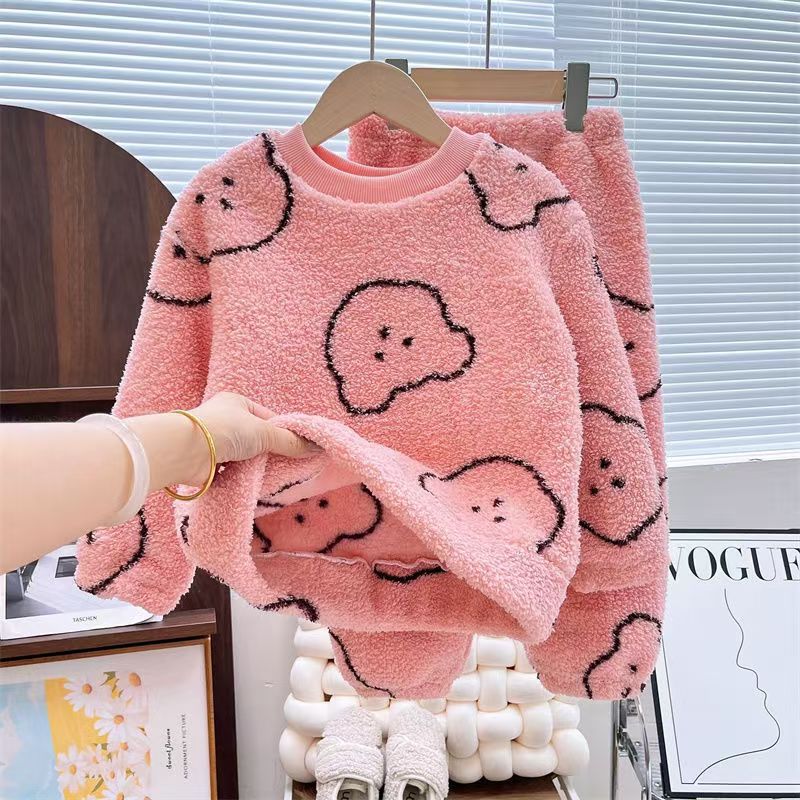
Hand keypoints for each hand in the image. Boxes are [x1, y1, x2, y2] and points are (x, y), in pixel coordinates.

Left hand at [184, 392, 315, 484]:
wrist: (186, 452)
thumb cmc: (225, 430)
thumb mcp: (264, 432)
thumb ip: (290, 441)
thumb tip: (316, 447)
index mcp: (237, 403)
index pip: (268, 418)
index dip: (283, 433)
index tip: (298, 449)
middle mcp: (224, 419)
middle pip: (256, 439)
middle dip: (270, 452)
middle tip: (289, 466)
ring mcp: (214, 442)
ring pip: (244, 456)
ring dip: (255, 467)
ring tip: (272, 478)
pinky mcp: (208, 463)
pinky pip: (232, 471)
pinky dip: (241, 478)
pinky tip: (252, 484)